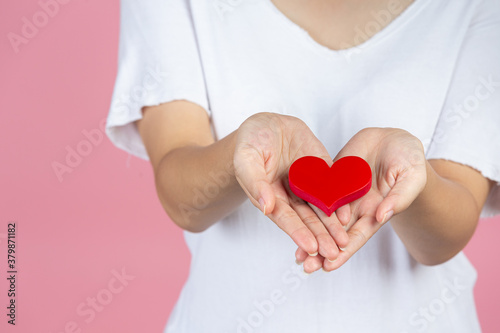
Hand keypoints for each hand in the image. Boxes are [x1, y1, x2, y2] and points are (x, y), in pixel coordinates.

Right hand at [234, 113, 348, 260]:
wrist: (268, 124)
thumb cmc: (251, 142)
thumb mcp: (246, 158)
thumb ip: (255, 182)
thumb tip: (266, 206)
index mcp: (271, 198)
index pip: (286, 219)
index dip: (298, 233)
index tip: (311, 247)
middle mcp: (291, 196)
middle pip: (307, 219)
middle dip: (320, 237)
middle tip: (334, 253)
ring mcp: (308, 184)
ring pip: (322, 208)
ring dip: (332, 226)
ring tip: (344, 242)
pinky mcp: (322, 171)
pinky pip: (333, 187)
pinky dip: (340, 201)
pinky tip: (348, 214)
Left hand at [295, 128, 426, 272]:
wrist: (395, 140)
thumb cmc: (410, 160)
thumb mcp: (411, 178)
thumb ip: (398, 198)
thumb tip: (382, 215)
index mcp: (374, 212)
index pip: (355, 237)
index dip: (343, 252)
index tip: (328, 266)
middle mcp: (354, 206)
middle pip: (333, 233)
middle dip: (319, 250)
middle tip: (302, 264)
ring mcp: (340, 192)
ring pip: (320, 216)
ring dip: (307, 232)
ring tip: (294, 251)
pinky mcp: (331, 176)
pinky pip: (315, 190)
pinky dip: (303, 203)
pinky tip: (289, 213)